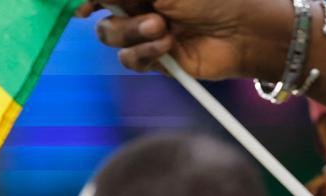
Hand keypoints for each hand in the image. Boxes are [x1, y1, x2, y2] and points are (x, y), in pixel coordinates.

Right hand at [79, 0, 291, 78]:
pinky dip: (143, 54)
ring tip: (163, 29)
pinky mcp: (156, 59)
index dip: (89, 0)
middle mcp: (141, 5)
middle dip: (118, 16)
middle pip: (100, 13)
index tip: (82, 8)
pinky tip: (168, 47)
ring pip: (110, 38)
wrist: (243, 31)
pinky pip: (129, 60)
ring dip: (132, 34)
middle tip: (148, 14)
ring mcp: (146, 32)